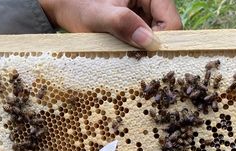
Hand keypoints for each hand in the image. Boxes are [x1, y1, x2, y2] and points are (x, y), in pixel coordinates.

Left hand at [38, 0, 182, 49]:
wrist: (64, 7)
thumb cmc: (79, 6)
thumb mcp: (98, 16)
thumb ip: (122, 24)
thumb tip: (148, 41)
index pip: (171, 21)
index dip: (162, 42)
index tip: (145, 57)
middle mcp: (151, 1)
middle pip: (168, 31)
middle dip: (153, 47)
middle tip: (135, 60)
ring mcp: (146, 12)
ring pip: (158, 37)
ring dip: (146, 50)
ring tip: (128, 56)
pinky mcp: (139, 22)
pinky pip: (147, 39)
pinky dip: (139, 49)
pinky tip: (126, 54)